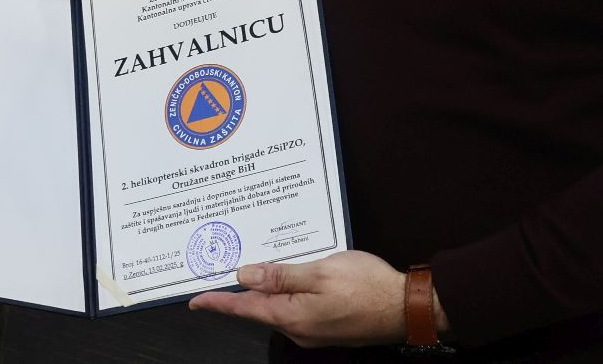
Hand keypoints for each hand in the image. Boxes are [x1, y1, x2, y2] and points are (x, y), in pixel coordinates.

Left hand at [186, 252, 414, 347]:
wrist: (407, 307)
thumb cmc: (368, 287)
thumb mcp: (321, 271)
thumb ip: (281, 275)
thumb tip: (245, 275)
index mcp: (292, 316)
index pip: (245, 308)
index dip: (219, 302)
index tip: (196, 301)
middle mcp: (299, 329)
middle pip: (260, 309)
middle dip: (241, 293)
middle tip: (221, 275)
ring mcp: (314, 330)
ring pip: (279, 308)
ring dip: (265, 290)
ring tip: (252, 272)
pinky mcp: (327, 325)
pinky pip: (297, 309)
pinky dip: (286, 294)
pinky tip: (287, 279)